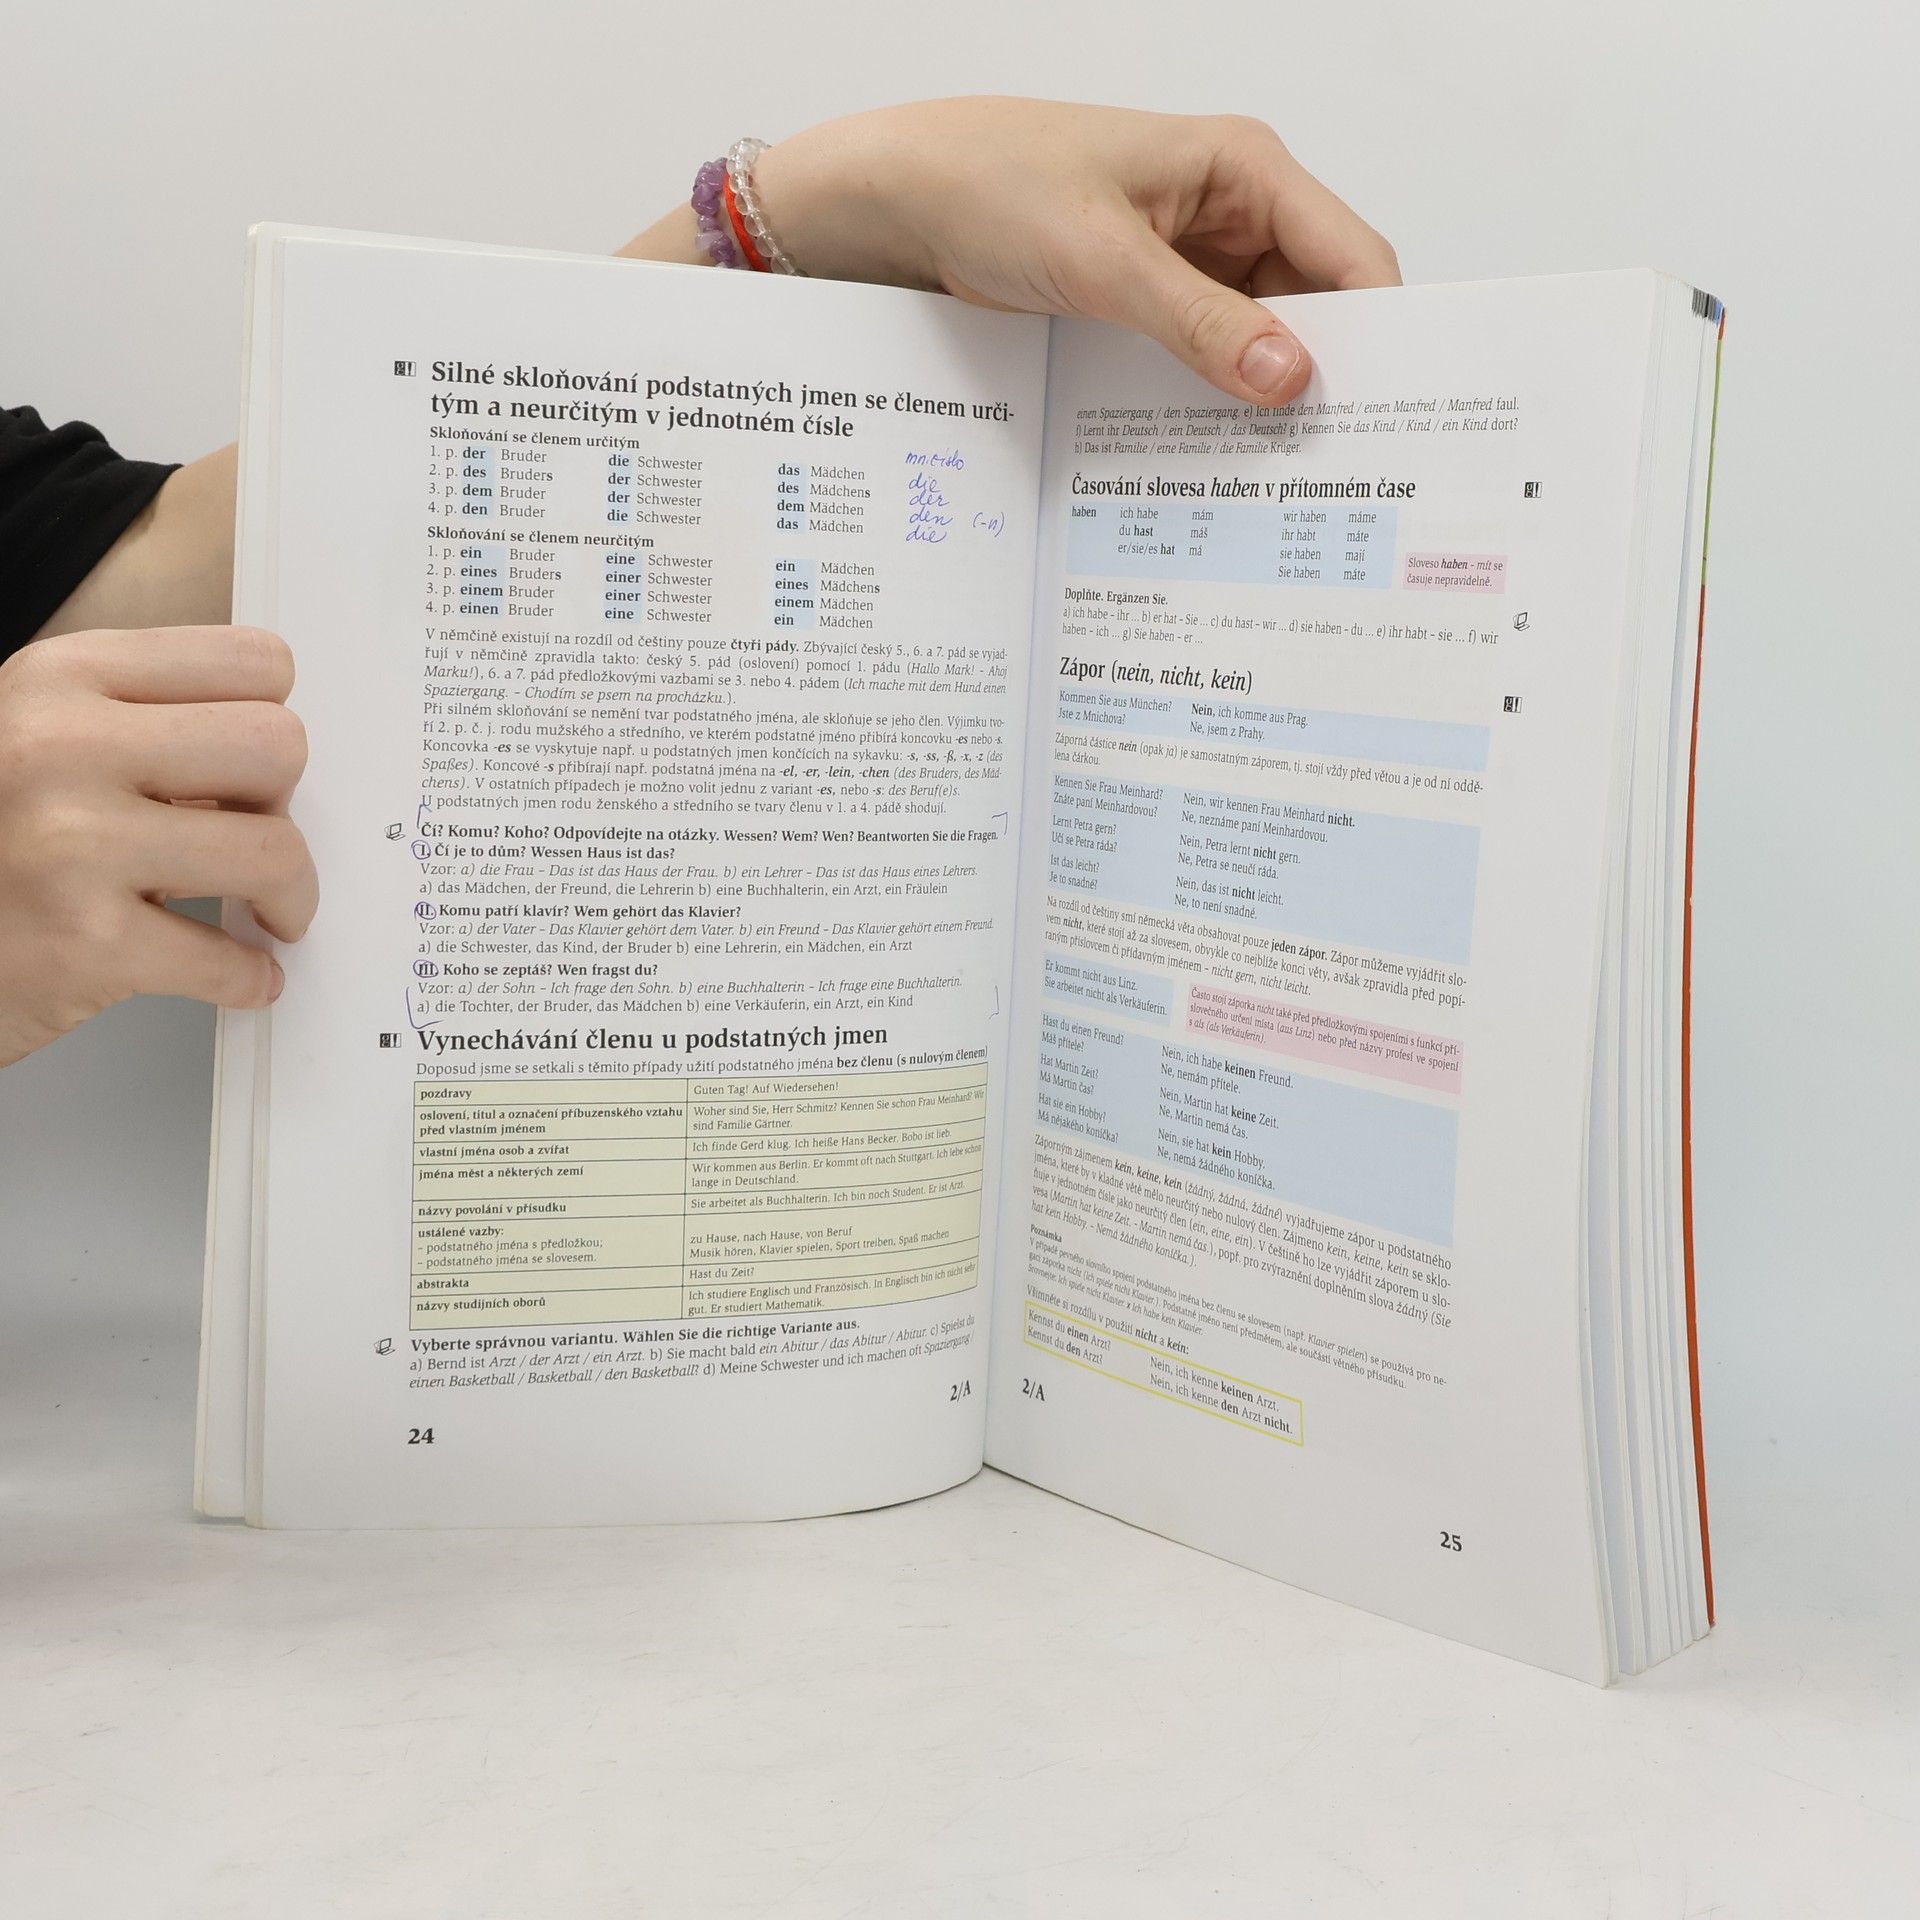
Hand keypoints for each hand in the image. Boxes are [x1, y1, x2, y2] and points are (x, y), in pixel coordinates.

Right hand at [0, 627, 316, 1066]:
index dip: (271, 724)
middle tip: (254, 842)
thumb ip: (143, 726)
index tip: (255, 771)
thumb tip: (273, 758)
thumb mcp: (35, 737)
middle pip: (278, 746)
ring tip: (263, 912)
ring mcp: (70, 844)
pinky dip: (248, 978)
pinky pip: (229, 961)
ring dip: (289, 898)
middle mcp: (60, 746)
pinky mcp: (83, 942)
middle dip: (283, 805)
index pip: (254, 662)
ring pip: (276, 851)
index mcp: (61, 679)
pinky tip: (236, 973)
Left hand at [755, 98, 1400, 403]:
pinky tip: (1214, 453)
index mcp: (1243, 170)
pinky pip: (1205, 359)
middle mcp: (1230, 213)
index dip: (1381, 335)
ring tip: (1280, 476)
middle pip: (1316, 308)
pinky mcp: (1149, 306)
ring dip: (1263, 400)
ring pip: (1261, 342)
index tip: (1392, 416)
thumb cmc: (990, 184)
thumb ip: (1197, 323)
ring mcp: (1190, 264)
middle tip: (1336, 466)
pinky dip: (1212, 401)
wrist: (900, 201)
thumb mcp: (1101, 260)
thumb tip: (1288, 378)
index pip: (1351, 258)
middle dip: (1326, 378)